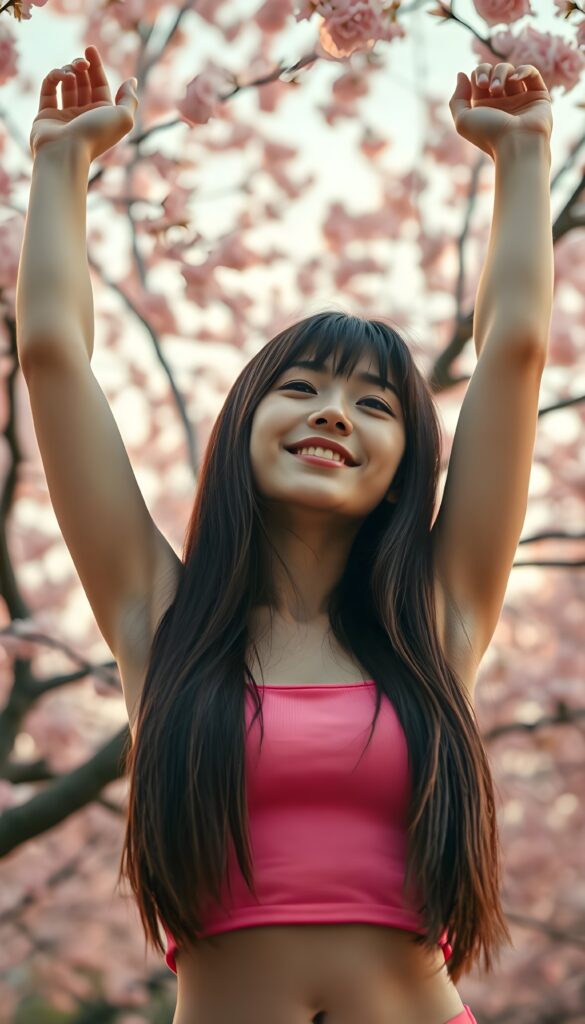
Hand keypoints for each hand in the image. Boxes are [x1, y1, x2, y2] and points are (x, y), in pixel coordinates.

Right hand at [30, 45, 137, 162]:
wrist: (65, 152)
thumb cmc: (95, 135)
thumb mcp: (123, 117)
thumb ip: (129, 99)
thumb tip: (131, 80)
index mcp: (102, 116)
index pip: (99, 85)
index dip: (96, 66)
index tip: (90, 49)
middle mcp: (84, 115)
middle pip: (83, 83)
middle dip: (82, 67)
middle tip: (81, 62)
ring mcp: (64, 115)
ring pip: (66, 85)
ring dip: (68, 72)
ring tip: (71, 73)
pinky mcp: (45, 114)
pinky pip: (48, 89)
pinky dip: (53, 78)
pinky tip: (60, 76)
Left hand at [449, 63, 552, 159]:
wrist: (516, 144)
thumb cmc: (489, 135)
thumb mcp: (463, 120)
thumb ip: (457, 98)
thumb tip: (461, 74)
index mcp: (485, 107)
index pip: (480, 77)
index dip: (478, 74)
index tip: (480, 85)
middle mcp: (502, 102)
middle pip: (494, 71)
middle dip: (488, 71)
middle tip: (486, 85)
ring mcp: (520, 98)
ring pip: (511, 71)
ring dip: (502, 72)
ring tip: (498, 89)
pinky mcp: (538, 96)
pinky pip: (532, 73)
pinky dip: (524, 70)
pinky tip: (516, 79)